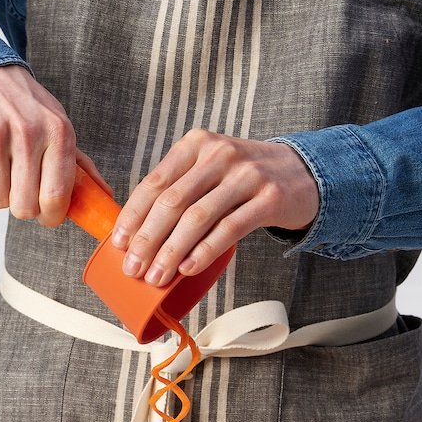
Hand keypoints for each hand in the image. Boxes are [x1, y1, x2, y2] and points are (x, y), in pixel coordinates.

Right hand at [0, 64, 109, 225]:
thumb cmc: (23, 108)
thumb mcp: (57, 126)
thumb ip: (80, 165)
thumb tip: (105, 196)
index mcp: (58, 132)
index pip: (56, 198)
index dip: (50, 216)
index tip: (46, 214)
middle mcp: (27, 132)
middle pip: (24, 207)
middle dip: (22, 205)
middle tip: (18, 186)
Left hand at [111, 129, 319, 285]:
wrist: (303, 173)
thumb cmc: (244, 179)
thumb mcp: (209, 169)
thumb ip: (179, 190)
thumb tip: (137, 236)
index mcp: (195, 145)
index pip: (155, 183)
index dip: (133, 216)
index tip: (119, 244)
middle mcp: (218, 154)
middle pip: (172, 202)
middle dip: (147, 240)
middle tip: (132, 268)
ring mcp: (246, 175)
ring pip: (197, 218)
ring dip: (171, 252)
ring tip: (156, 277)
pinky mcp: (268, 198)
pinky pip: (229, 229)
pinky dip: (204, 251)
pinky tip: (188, 269)